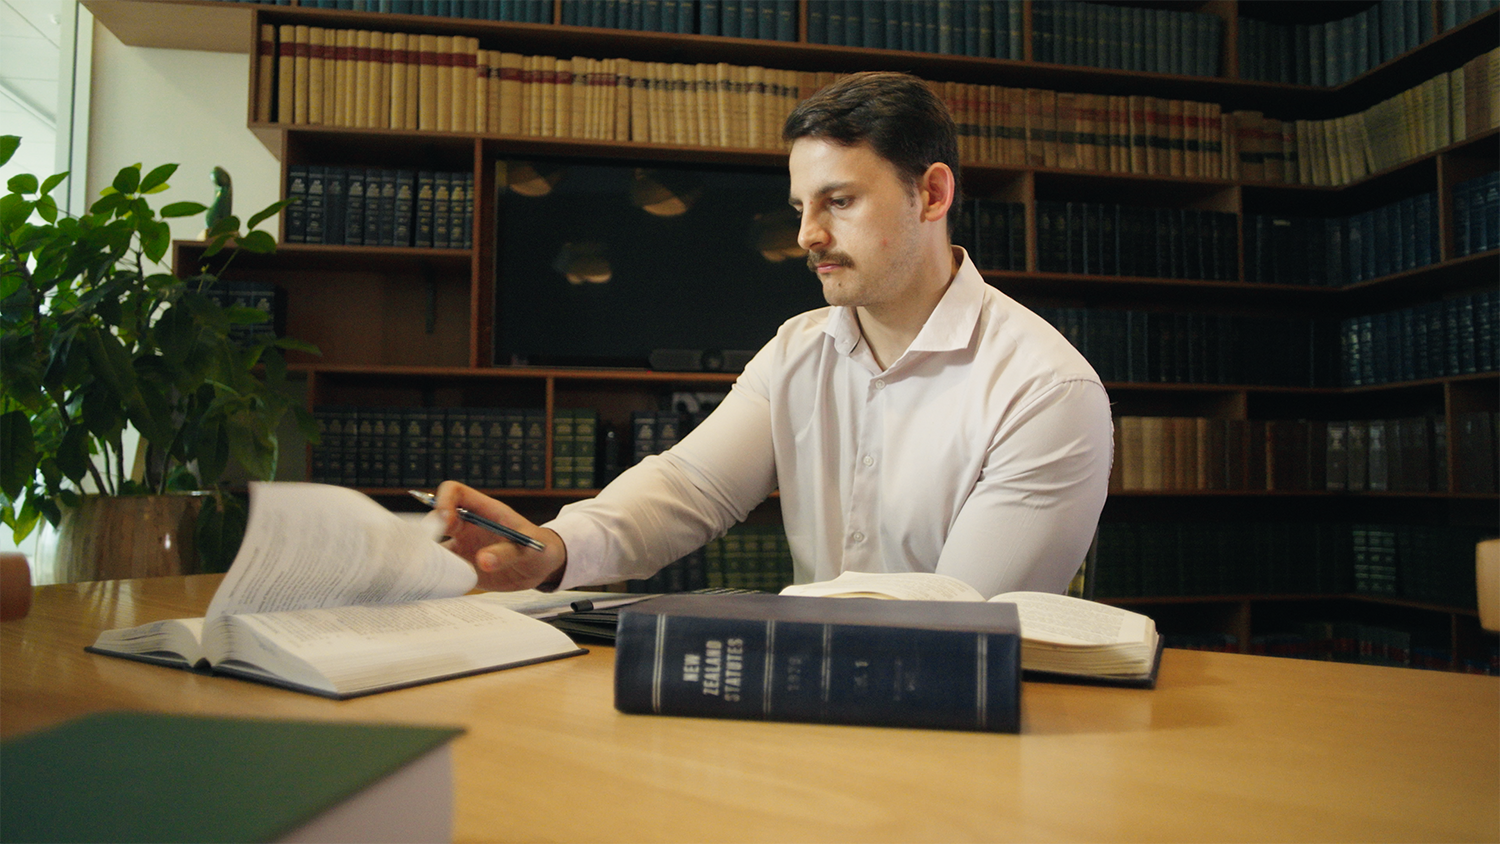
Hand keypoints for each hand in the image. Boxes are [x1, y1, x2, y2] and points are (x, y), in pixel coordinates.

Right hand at [434, 481, 566, 590]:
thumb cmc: (538, 548)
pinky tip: (434, 586)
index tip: (445, 522)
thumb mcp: (529, 549)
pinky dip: (436, 576)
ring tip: (425, 571)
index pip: (454, 492)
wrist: (541, 568)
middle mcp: (467, 526)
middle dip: (428, 531)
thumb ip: (507, 553)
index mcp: (484, 511)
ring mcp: (463, 546)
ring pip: (434, 545)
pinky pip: (442, 569)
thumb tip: (483, 561)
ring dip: (428, 556)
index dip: (444, 501)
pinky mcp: (462, 566)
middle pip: (436, 519)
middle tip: (429, 552)